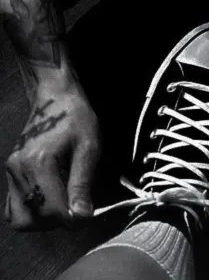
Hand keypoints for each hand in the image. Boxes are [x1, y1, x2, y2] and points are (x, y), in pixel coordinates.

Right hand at [4, 80, 101, 229]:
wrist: (56, 97)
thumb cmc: (76, 117)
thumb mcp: (88, 147)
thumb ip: (82, 184)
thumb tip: (81, 216)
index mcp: (39, 163)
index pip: (52, 210)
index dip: (73, 219)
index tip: (87, 214)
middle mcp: (20, 170)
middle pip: (33, 218)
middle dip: (57, 221)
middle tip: (76, 206)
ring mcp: (11, 171)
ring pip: (19, 217)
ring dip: (42, 220)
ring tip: (63, 204)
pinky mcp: (11, 171)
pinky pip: (13, 206)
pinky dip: (30, 212)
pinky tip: (49, 200)